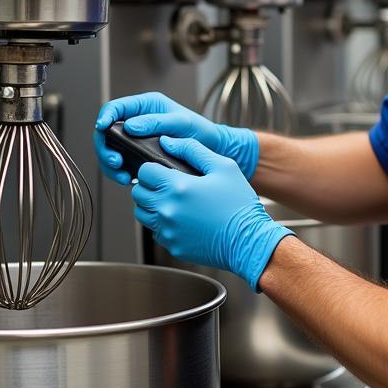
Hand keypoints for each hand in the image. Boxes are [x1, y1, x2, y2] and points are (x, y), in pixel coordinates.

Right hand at [94, 92, 258, 185]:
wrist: (212, 151)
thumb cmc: (200, 132)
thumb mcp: (182, 123)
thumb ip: (156, 122)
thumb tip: (130, 126)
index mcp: (145, 106)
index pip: (115, 107)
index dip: (104, 117)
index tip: (102, 129)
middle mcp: (137, 121)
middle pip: (107, 132)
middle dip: (106, 148)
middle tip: (116, 161)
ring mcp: (136, 140)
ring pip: (110, 150)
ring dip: (110, 164)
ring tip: (122, 176)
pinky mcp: (138, 156)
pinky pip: (120, 163)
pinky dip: (119, 172)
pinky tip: (128, 179)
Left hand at [131, 136, 291, 290]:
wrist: (249, 242)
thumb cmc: (239, 204)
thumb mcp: (223, 166)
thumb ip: (192, 149)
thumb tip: (167, 142)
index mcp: (178, 187)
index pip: (144, 172)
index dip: (152, 168)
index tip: (163, 170)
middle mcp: (167, 210)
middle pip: (138, 193)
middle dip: (149, 186)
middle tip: (167, 185)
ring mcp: (168, 230)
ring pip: (142, 214)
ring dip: (151, 205)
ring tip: (173, 201)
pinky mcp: (172, 245)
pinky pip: (156, 231)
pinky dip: (163, 223)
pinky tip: (182, 219)